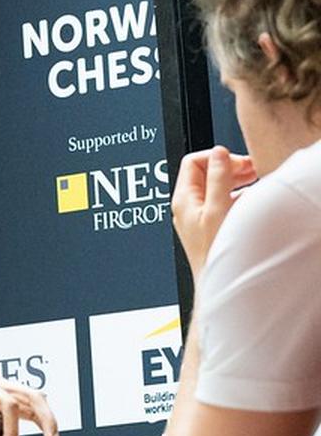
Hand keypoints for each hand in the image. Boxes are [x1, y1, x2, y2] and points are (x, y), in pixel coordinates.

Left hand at [171, 146, 257, 277]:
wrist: (215, 281)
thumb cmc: (213, 251)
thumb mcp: (218, 208)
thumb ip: (218, 178)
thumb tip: (218, 153)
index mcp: (183, 198)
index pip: (192, 161)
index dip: (216, 157)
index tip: (237, 163)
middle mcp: (185, 206)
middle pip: (204, 172)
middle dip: (228, 167)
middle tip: (250, 170)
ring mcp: (195, 216)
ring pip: (214, 186)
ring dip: (234, 180)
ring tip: (253, 181)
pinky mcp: (206, 225)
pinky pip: (220, 201)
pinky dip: (235, 195)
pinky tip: (248, 200)